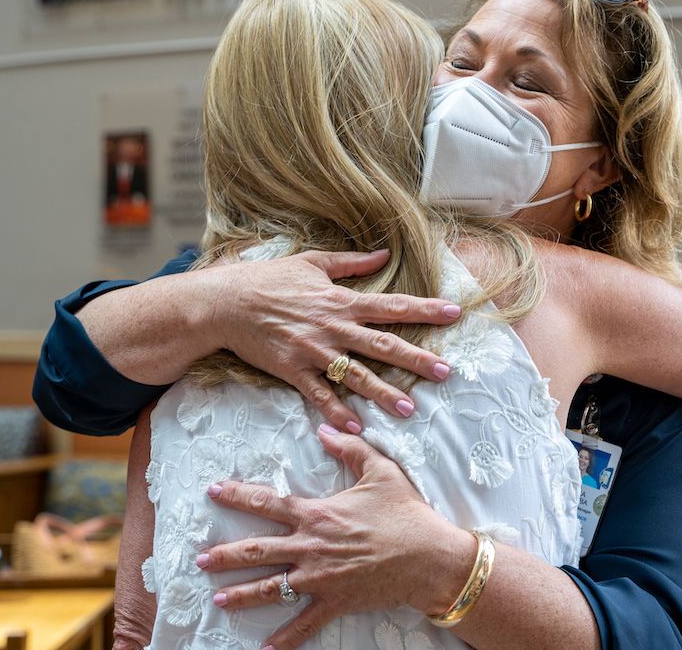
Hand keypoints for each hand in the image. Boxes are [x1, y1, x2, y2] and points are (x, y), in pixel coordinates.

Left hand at [198, 426, 475, 649]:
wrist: (430, 557)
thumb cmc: (406, 512)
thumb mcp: (381, 471)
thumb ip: (350, 448)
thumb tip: (324, 431)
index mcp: (318, 513)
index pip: (268, 502)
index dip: (237, 495)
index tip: (212, 491)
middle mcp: (312, 546)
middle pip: (258, 550)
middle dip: (226, 554)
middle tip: (201, 559)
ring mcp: (321, 578)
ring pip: (272, 587)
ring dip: (242, 593)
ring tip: (219, 598)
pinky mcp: (336, 601)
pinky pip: (304, 623)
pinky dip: (285, 639)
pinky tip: (265, 648)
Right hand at [210, 249, 460, 430]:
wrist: (227, 302)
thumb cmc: (269, 278)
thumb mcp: (313, 262)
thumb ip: (351, 262)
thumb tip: (385, 254)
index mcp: (342, 301)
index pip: (393, 306)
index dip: (425, 309)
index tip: (454, 313)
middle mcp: (334, 327)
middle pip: (384, 345)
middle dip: (417, 360)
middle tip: (446, 372)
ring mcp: (314, 351)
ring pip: (357, 375)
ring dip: (384, 393)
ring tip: (409, 409)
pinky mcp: (293, 370)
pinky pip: (319, 394)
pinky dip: (337, 411)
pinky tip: (356, 426)